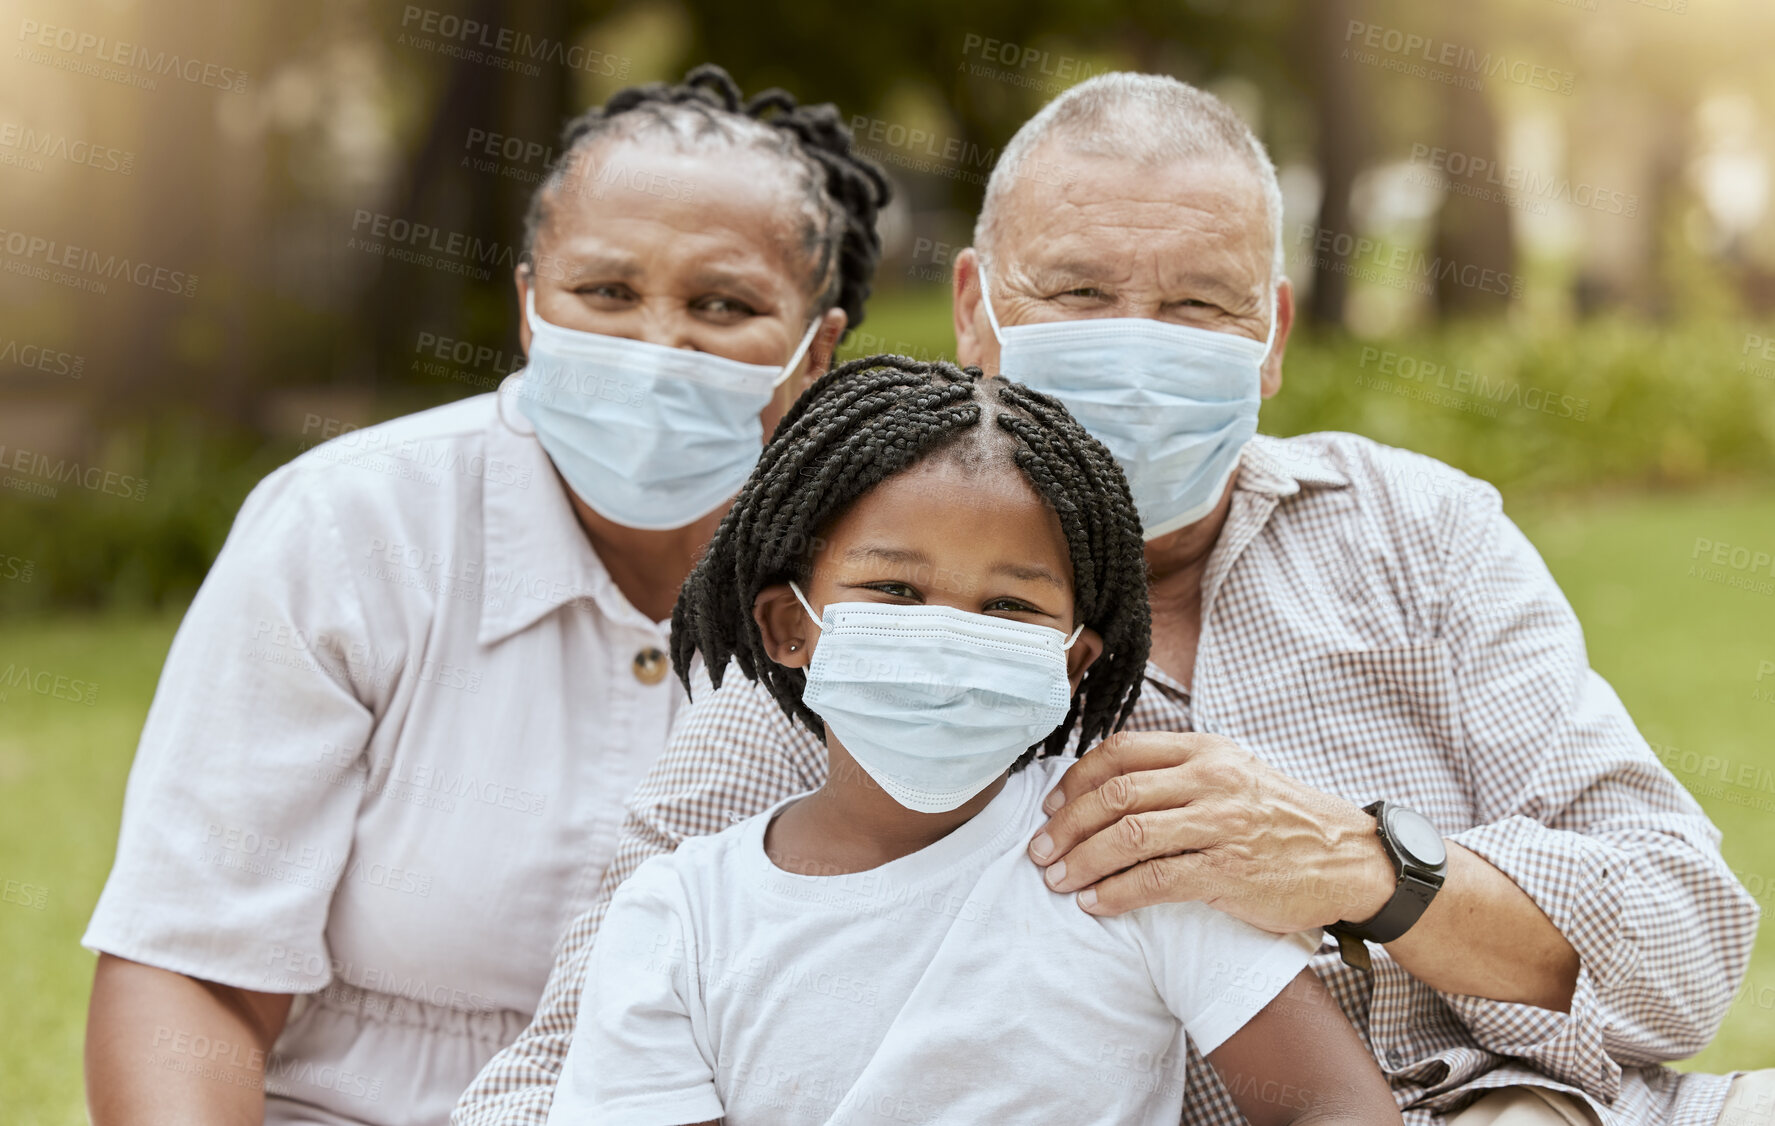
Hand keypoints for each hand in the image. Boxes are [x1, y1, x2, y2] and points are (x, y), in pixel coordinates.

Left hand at [1027, 731, 1396, 931]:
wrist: (1350, 858)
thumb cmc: (1284, 819)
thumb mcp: (1235, 773)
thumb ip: (1180, 772)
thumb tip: (1109, 787)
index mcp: (1205, 750)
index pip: (1121, 752)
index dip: (1076, 780)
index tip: (1051, 806)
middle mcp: (1210, 780)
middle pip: (1115, 794)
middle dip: (1066, 825)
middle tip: (1039, 849)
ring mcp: (1219, 825)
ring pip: (1128, 836)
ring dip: (1081, 860)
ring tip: (1056, 878)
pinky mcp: (1227, 872)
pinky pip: (1154, 881)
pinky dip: (1115, 894)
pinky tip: (1095, 903)